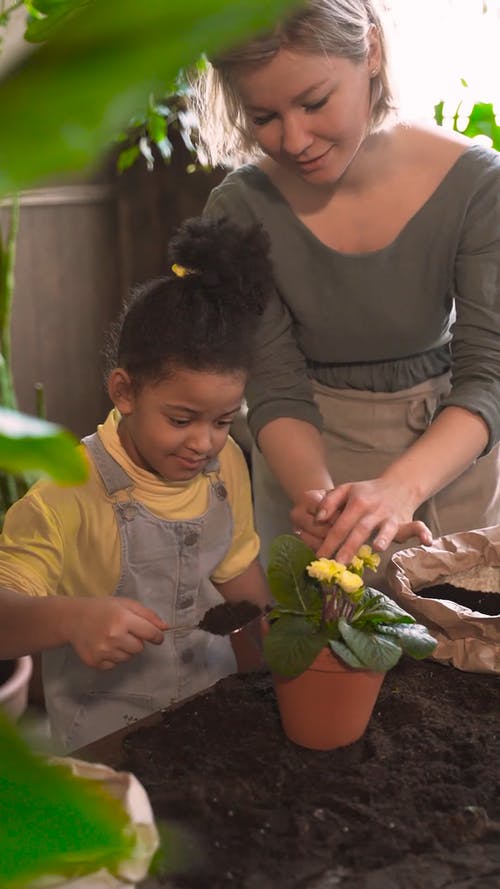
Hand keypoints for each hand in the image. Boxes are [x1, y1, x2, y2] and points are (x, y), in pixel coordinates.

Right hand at [63, 597, 168, 669]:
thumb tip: (166, 628)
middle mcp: (114, 636)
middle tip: (124, 632)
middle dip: (136, 641)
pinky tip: (104, 646)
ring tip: (112, 638)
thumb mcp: (125, 604)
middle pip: (140, 648)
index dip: (157, 636)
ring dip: (124, 650)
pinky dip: (112, 658)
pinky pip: (114, 665)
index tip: (156, 636)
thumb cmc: (102, 608)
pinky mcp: (95, 662)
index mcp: (123, 619)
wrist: (72, 619)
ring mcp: (103, 651)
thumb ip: (148, 615)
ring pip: (128, 658)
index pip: (151, 634)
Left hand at [292, 479, 431, 565]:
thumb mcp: (345, 489)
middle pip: (360, 530)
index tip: (319, 556)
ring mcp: (390, 516)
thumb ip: (329, 501)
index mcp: (356, 502)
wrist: (398, 484)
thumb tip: (318, 518)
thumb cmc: (366, 491)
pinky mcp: (404, 522)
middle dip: (349, 547)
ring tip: (377, 549)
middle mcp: (374, 509)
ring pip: (385, 529)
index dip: (329, 541)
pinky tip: (427, 541)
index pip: (340, 524)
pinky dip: (422, 533)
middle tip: (338, 564)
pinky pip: (416, 526)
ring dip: (383, 538)